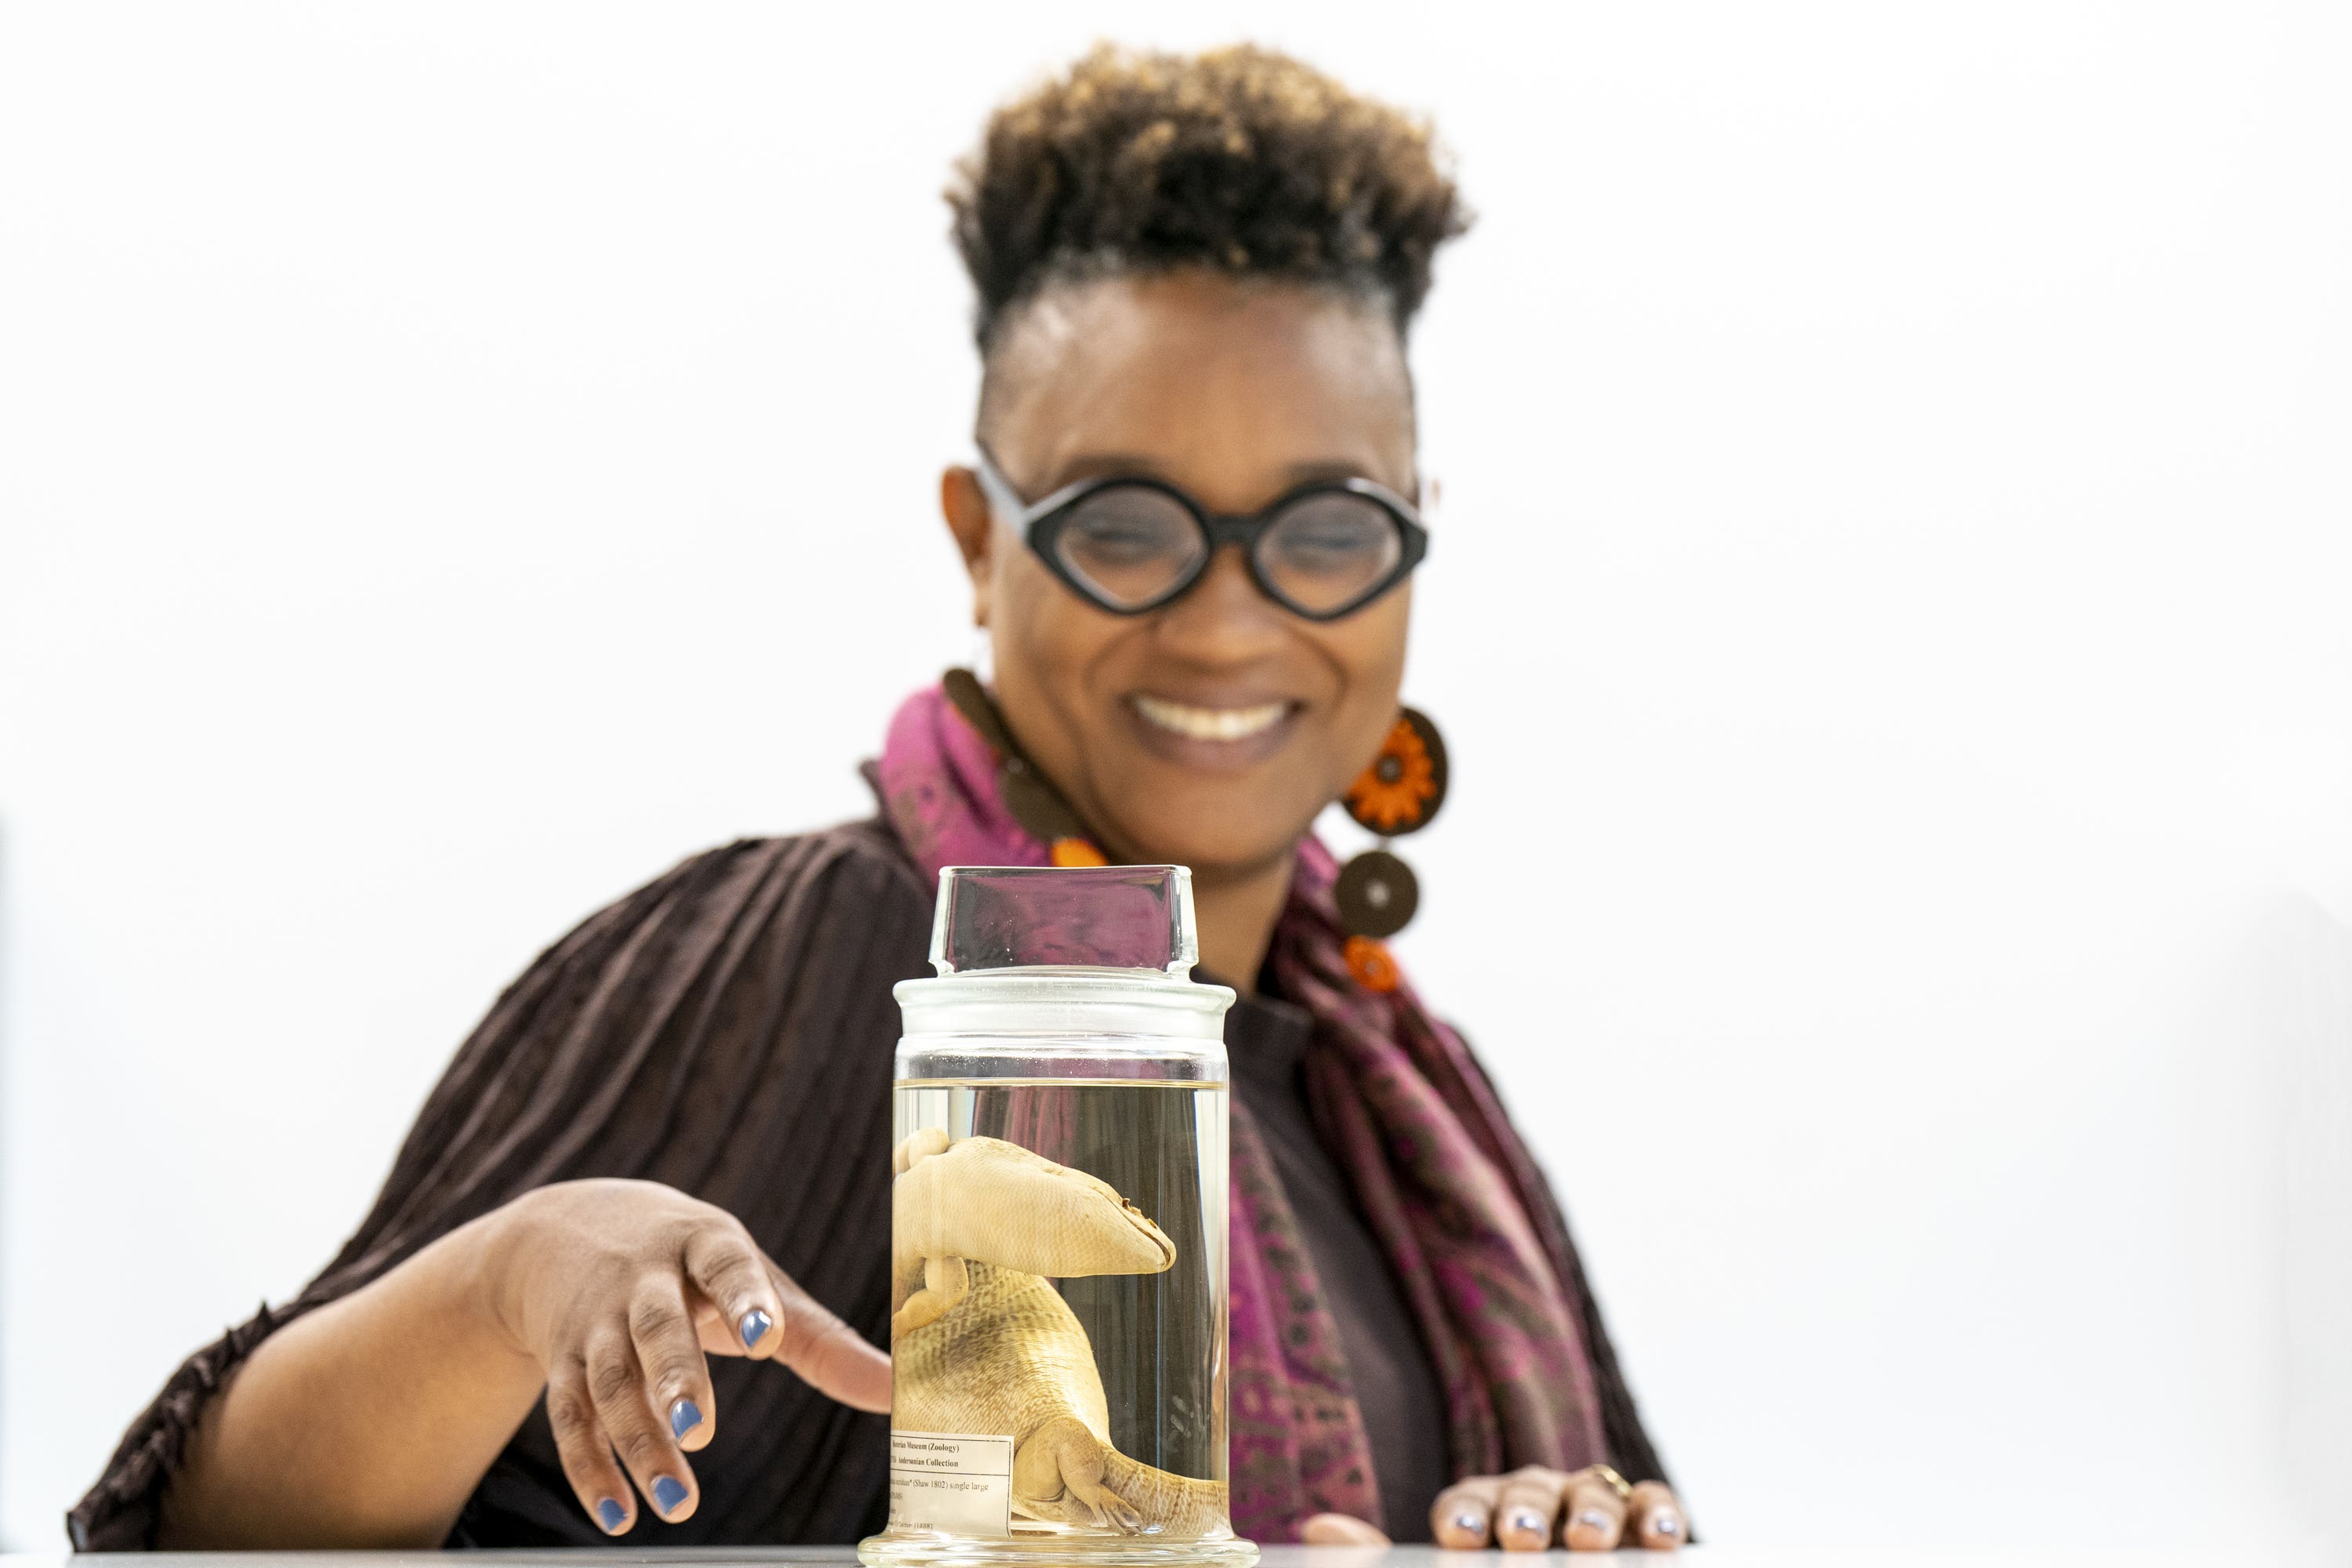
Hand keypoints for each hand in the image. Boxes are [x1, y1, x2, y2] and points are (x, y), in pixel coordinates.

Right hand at [486, 1179, 891, 1533]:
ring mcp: (594, 1321)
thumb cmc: (691, 1266)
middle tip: (702, 1430)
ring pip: (610, 1382)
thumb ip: (822, 1339)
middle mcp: (641, 1278)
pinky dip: (590, 1469)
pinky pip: (569, 1418)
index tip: (766, 1339)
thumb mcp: (754, 1281)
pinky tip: (619, 1515)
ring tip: (677, 1500)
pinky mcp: (560, 1362)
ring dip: (639, 1442)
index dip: (744, 1299)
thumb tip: (898, 1392)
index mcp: (702, 1244)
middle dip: (676, 1377)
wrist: (564, 1232)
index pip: (724, 1266)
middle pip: (655, 1327)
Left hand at [1432, 1464, 1687, 1550]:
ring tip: (1588, 1537)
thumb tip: (1494, 1562)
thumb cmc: (1520, 1566)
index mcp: (1489, 1512)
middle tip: (1522, 1537)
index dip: (1463, 1515)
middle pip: (1529, 1492)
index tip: (1462, 1535)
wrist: (1564, 1560)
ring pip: (1590, 1492)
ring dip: (1590, 1513)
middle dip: (1526, 1513)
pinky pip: (1649, 1500)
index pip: (1468, 1504)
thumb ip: (1494, 1566)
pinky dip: (1657, 1512)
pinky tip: (1660, 1537)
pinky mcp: (1637, 1510)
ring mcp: (1587, 1498)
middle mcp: (1537, 1496)